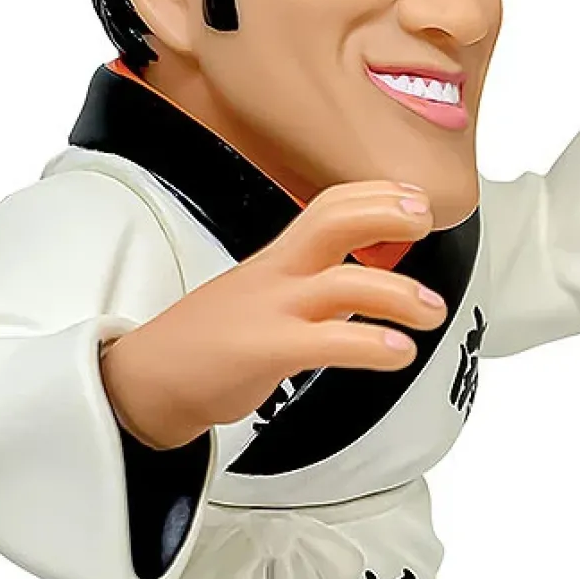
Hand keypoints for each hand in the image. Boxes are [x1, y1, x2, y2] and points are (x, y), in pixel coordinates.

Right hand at [100, 180, 446, 448]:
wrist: (147, 382)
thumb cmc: (209, 343)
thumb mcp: (261, 297)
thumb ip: (310, 286)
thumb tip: (366, 288)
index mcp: (276, 260)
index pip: (328, 207)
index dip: (374, 196)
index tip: (414, 197)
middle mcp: (276, 276)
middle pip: (333, 222)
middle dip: (385, 212)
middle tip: (427, 218)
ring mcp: (270, 311)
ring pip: (342, 284)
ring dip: (399, 294)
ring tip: (432, 311)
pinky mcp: (263, 352)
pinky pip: (325, 342)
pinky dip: (369, 345)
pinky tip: (399, 352)